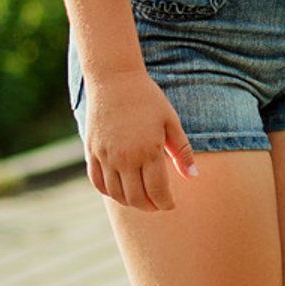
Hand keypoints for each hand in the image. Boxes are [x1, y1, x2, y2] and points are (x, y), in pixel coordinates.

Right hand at [81, 69, 195, 211]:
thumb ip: (182, 151)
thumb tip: (193, 177)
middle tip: (157, 204)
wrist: (114, 79)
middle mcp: (124, 158)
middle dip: (149, 206)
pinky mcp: (91, 152)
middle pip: (136, 198)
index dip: (165, 203)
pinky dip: (108, 192)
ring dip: (130, 202)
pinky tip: (119, 190)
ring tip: (141, 199)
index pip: (157, 191)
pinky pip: (97, 182)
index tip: (171, 204)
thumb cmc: (148, 98)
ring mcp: (105, 156)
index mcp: (148, 151)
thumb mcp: (171, 122)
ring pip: (116, 194)